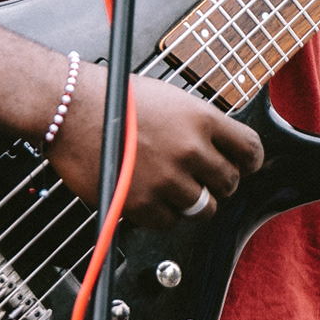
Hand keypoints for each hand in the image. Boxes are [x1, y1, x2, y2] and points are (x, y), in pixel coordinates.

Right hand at [46, 62, 262, 227]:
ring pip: (203, 208)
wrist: (69, 108)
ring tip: (171, 189)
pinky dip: (161, 214)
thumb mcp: (169, 99)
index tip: (243, 167)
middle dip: (217, 184)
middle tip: (199, 179)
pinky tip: (148, 195)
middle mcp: (190, 149)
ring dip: (191, 202)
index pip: (250, 149)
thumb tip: (215, 149)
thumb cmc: (112, 98)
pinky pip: (169, 222)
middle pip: (229, 183)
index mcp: (201, 118)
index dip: (249, 162)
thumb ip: (197, 125)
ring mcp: (167, 178)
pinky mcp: (142, 202)